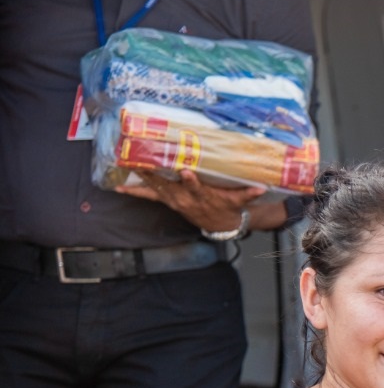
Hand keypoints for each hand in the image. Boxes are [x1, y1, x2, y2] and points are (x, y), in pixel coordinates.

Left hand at [114, 169, 264, 232]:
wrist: (218, 224)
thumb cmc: (227, 208)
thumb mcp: (238, 201)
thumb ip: (248, 193)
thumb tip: (262, 188)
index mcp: (201, 196)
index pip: (196, 187)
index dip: (190, 181)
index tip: (186, 172)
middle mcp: (184, 198)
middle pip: (168, 185)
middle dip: (156, 175)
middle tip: (144, 163)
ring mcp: (173, 200)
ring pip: (155, 188)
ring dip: (142, 178)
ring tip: (128, 167)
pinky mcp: (167, 200)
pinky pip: (148, 196)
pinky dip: (133, 192)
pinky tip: (117, 187)